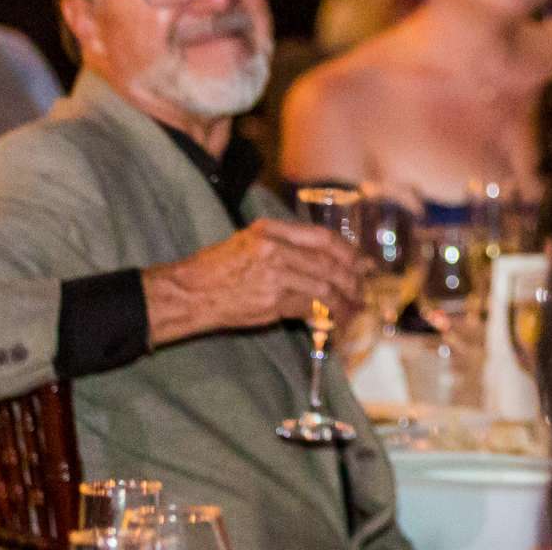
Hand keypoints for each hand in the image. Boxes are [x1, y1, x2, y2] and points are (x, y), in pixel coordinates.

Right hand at [142, 220, 364, 347]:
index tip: (362, 262)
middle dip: (352, 278)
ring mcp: (274, 276)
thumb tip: (321, 256)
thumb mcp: (248, 240)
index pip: (322, 238)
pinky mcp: (271, 303)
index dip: (348, 251)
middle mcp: (275, 250)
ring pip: (323, 287)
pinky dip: (326, 315)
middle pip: (328, 263)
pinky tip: (334, 320)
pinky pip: (308, 308)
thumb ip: (283, 243)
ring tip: (354, 309)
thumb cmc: (216, 268)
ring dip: (344, 301)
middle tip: (363, 290)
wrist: (188, 292)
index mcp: (271, 231)